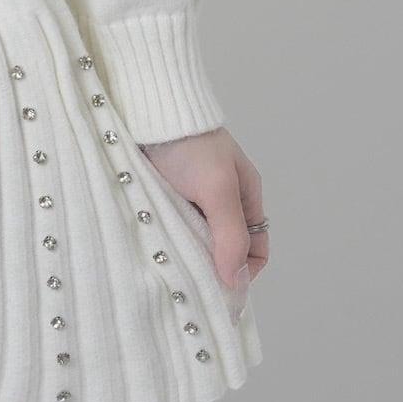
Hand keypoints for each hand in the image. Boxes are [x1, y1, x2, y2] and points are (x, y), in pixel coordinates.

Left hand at [136, 126, 267, 292]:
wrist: (146, 112)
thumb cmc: (190, 145)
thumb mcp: (217, 189)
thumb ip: (230, 235)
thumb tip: (235, 283)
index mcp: (244, 197)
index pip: (256, 249)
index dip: (244, 272)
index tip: (222, 290)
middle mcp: (219, 202)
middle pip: (222, 250)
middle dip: (211, 269)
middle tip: (192, 285)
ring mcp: (189, 201)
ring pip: (194, 243)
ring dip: (185, 256)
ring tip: (172, 270)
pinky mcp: (162, 199)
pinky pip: (169, 230)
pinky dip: (166, 242)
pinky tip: (157, 252)